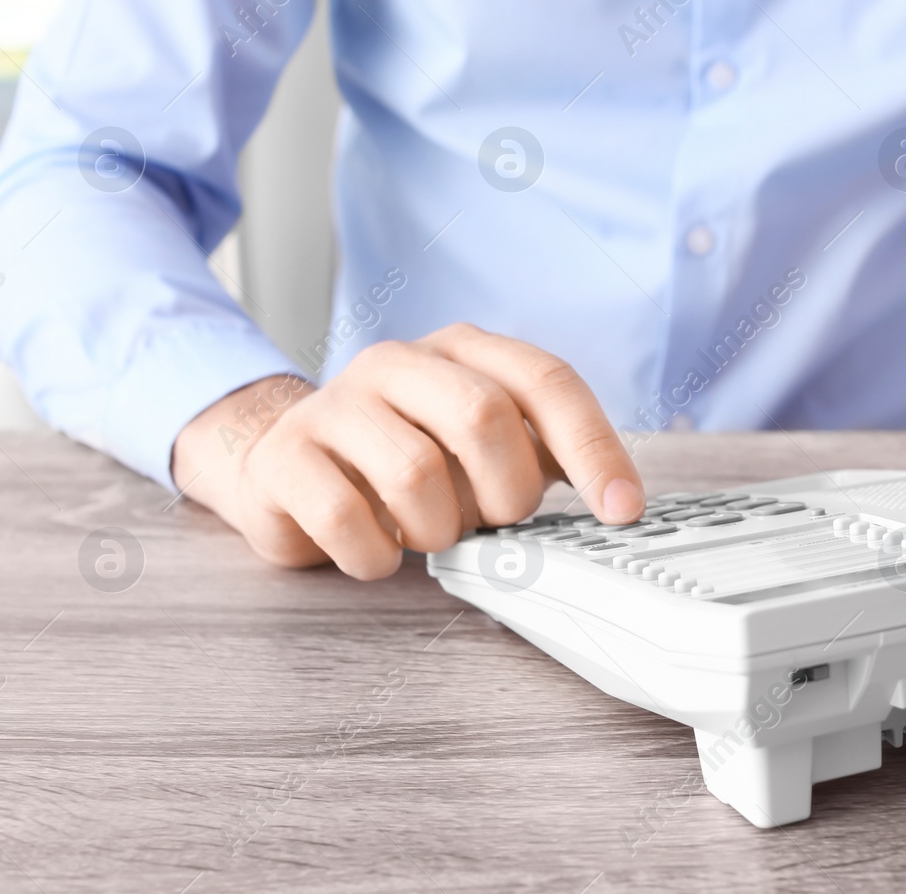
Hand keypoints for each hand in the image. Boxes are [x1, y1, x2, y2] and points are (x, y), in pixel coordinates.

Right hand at [171, 324, 644, 578]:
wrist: (281, 465)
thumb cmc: (403, 458)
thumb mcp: (479, 446)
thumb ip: (541, 455)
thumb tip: (618, 497)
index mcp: (461, 349)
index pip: (546, 380)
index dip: (593, 447)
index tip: (624, 510)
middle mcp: (397, 362)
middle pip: (483, 418)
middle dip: (506, 493)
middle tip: (494, 522)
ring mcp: (334, 404)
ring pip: (416, 474)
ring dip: (438, 530)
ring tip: (427, 532)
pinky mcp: (285, 457)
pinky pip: (347, 517)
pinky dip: (377, 556)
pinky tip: (377, 551)